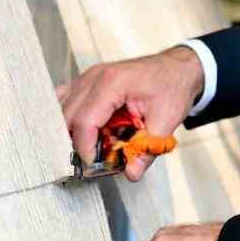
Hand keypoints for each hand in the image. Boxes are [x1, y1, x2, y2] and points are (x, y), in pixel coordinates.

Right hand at [58, 46, 202, 179]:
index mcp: (113, 83)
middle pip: (68, 116)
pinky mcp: (87, 81)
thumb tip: (131, 172)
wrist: (177, 68)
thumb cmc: (172, 86)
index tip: (93, 165)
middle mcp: (95, 77)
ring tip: (91, 146)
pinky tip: (85, 131)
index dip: (85, 148)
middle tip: (93, 160)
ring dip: (71, 131)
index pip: (86, 120)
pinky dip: (70, 118)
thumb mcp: (166, 121)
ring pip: (62, 108)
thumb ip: (147, 150)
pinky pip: (65, 100)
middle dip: (76, 143)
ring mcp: (88, 77)